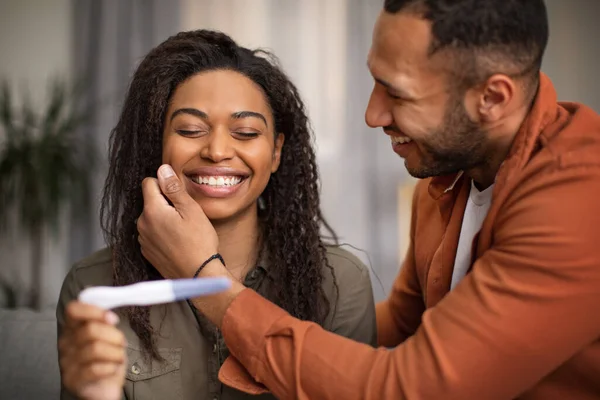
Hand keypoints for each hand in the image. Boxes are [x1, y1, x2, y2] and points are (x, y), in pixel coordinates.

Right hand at [59, 302, 125, 399]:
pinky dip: (111, 368)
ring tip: (118, 358)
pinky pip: (95, 369)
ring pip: (95, 348)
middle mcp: (66, 344)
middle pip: (90, 329)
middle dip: (114, 335)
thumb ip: (105, 324)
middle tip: (120, 344)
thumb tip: (109, 317)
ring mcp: (68, 363)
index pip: (73, 310)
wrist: (103, 388)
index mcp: (73, 329)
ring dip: (116, 353)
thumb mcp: (108, 337)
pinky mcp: (74, 380)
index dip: (94, 311)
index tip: (112, 319)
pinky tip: (113, 369)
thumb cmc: (106, 360)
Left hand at [137, 164, 219, 278]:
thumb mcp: (191, 210)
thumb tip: (162, 170)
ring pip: (151, 218)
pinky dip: (162, 234)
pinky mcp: (147, 252)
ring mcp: (143, 240)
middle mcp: (142, 224)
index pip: (148, 183)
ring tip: (183, 230)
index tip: (179, 195)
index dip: (165, 184)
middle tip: (186, 215)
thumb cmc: (199, 242)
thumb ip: (174, 188)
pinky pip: (152, 234)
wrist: (198, 275)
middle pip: (150, 201)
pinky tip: (177, 242)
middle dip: (165, 203)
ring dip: (163, 219)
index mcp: (152, 211)